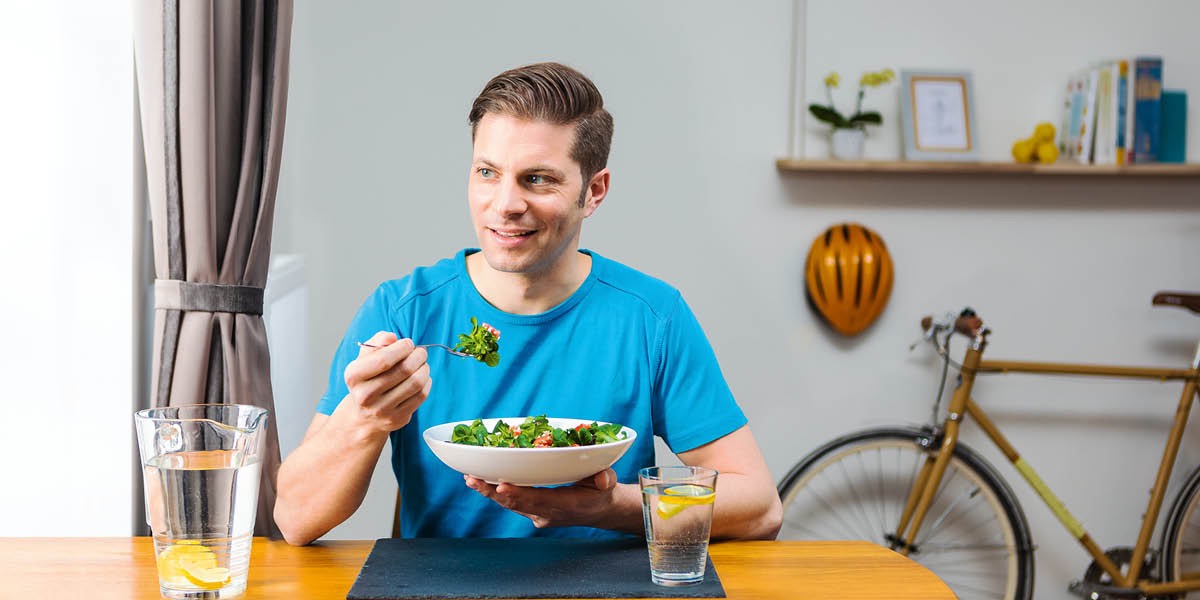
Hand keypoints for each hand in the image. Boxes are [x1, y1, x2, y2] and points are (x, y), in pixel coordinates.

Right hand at [338, 331, 431, 435]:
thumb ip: (377, 342)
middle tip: (421, 352)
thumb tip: (392, 337)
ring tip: (423, 364)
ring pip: (415, 383)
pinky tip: (423, 378)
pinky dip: (427, 383)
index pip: (383, 359)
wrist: (364, 415)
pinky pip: (421, 396)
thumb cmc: (368, 379)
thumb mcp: (364, 358)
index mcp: (354, 376)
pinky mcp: (397, 418)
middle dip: (418, 356)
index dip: (401, 348)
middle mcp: (365, 395)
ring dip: (424, 369)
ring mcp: (382, 409)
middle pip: (404, 370)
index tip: (408, 344)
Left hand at [464, 468, 622, 528]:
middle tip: (474, 479)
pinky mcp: (531, 511)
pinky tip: (478, 481)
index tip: (501, 486)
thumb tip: (604, 479)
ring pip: (509, 505)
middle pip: (516, 504)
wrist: (600, 510)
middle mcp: (548, 514)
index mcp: (567, 506)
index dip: (520, 495)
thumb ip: (606, 480)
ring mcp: (538, 515)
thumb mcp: (609, 484)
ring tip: (470, 479)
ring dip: (488, 493)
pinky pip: (510, 503)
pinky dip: (494, 493)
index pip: (539, 501)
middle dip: (493, 493)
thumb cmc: (602, 491)